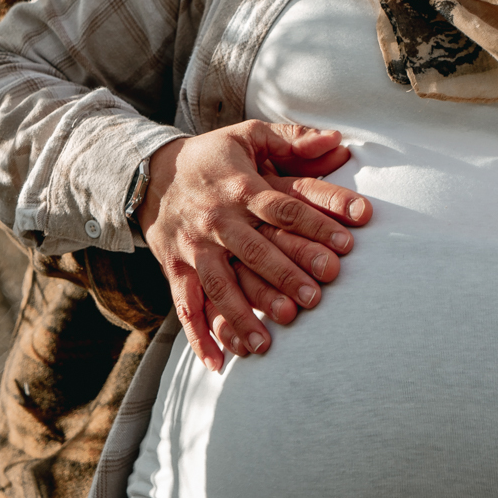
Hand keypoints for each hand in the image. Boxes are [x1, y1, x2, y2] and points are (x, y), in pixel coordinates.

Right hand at [138, 121, 371, 371]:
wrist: (151, 173)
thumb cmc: (214, 156)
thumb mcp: (250, 135)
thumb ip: (295, 139)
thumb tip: (338, 140)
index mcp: (241, 185)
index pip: (283, 206)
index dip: (315, 224)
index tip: (347, 244)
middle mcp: (218, 219)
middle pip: (255, 249)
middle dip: (285, 275)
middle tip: (315, 298)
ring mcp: (194, 246)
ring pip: (219, 284)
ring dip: (243, 314)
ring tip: (269, 342)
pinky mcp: (176, 267)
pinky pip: (186, 305)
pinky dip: (200, 336)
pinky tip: (219, 363)